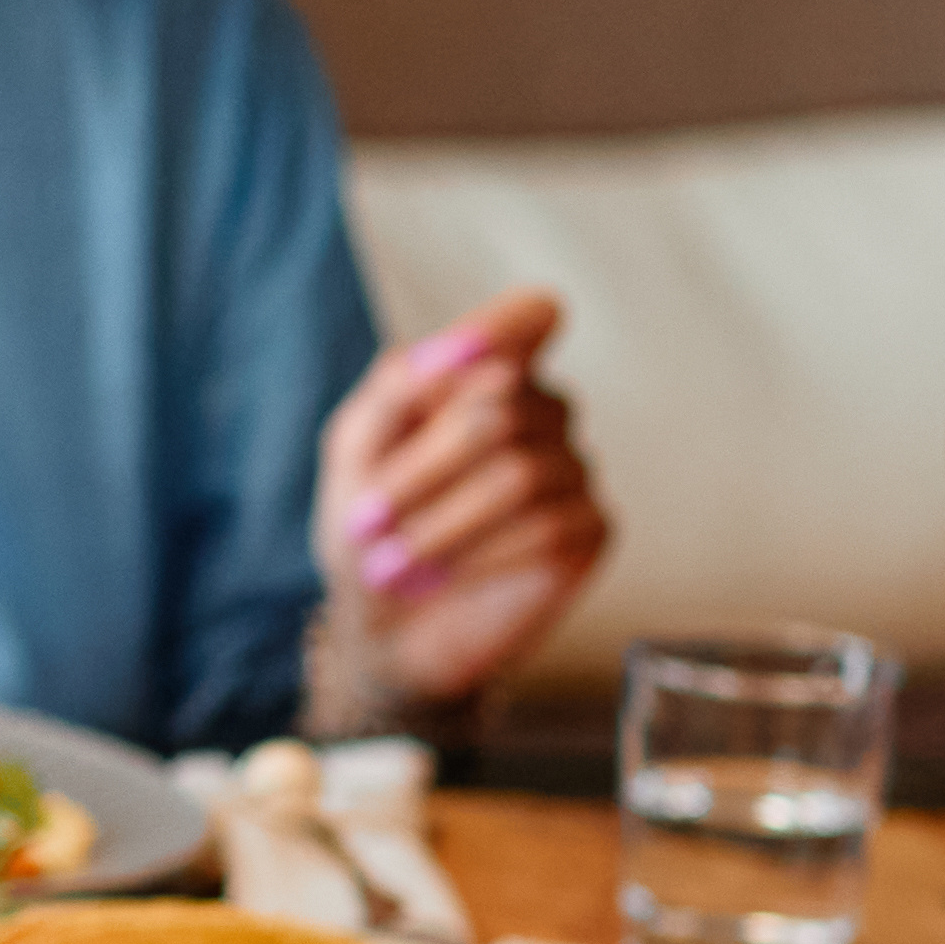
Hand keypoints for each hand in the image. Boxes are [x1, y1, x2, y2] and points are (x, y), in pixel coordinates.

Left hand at [317, 290, 608, 706]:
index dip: (502, 327)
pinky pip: (549, 528)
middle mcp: (542, 412)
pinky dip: (482, 557)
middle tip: (365, 523)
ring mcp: (572, 468)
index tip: (438, 366)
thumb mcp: (354, 453)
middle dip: (420, 472)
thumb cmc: (369, 528)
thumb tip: (450, 352)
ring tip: (389, 567)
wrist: (383, 627)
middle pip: (500, 408)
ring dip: (441, 525)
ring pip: (521, 474)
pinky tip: (445, 579)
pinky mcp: (590, 528)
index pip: (530, 317)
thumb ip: (394, 390)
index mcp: (486, 376)